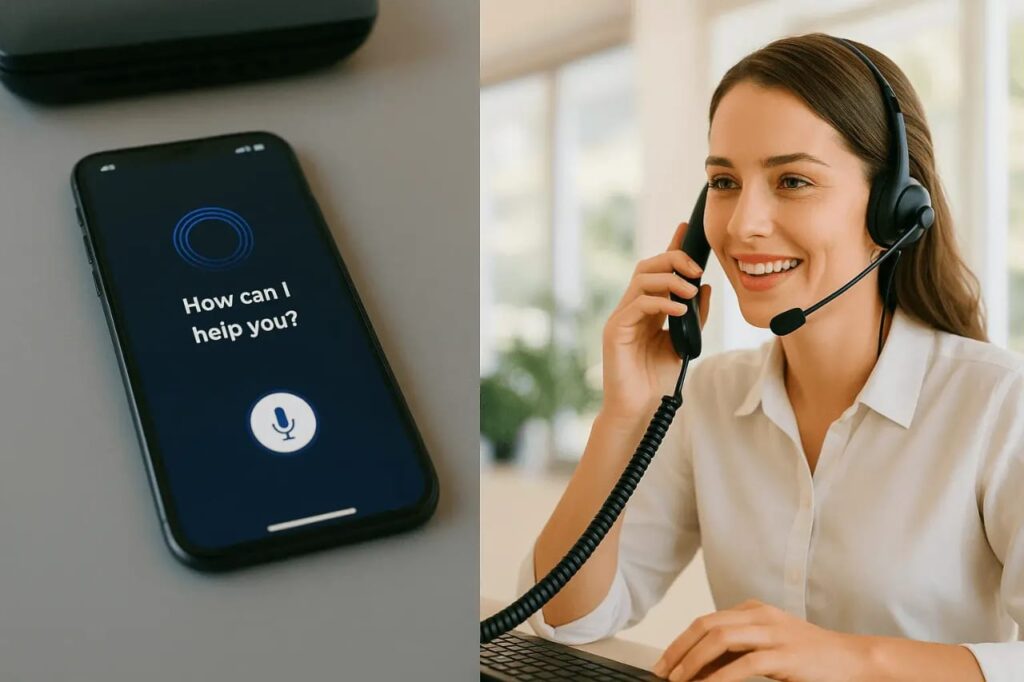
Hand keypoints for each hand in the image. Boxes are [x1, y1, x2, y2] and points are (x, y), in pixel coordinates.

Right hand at [601, 220, 710, 420]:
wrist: (640, 409)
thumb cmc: (658, 379)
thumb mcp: (685, 344)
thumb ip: (694, 317)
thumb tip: (704, 287)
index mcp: (647, 309)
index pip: (658, 270)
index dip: (671, 247)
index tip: (686, 228)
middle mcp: (632, 309)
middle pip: (647, 266)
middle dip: (673, 259)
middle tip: (696, 270)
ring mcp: (621, 318)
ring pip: (641, 280)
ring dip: (669, 280)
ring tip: (689, 292)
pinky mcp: (615, 330)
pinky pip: (638, 304)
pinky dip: (661, 302)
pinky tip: (678, 310)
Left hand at [651, 599, 870, 681]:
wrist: (854, 660)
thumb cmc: (811, 656)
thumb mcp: (769, 645)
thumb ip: (738, 649)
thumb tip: (699, 666)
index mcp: (753, 610)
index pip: (705, 621)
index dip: (680, 642)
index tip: (664, 663)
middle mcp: (760, 616)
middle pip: (706, 626)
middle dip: (679, 650)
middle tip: (663, 673)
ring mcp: (773, 633)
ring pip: (720, 639)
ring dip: (693, 661)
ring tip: (680, 680)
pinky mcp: (785, 656)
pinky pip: (744, 664)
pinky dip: (720, 677)